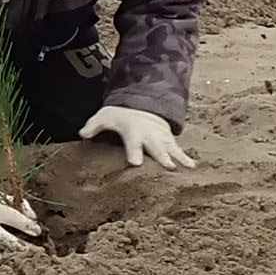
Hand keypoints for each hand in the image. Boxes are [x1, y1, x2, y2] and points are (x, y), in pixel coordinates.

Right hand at [0, 187, 42, 260]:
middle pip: (3, 240)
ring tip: (18, 261)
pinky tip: (6, 267)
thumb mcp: (0, 197)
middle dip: (19, 246)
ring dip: (8, 259)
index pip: (13, 218)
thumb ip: (20, 205)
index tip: (37, 231)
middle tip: (31, 251)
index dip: (27, 226)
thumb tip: (34, 220)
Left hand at [80, 105, 195, 168]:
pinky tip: (193, 169)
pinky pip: (179, 150)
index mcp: (133, 132)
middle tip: (168, 168)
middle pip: (156, 148)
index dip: (134, 152)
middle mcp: (149, 136)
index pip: (132, 144)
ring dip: (178, 159)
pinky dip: (186, 159)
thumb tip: (82, 133)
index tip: (135, 163)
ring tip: (186, 169)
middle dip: (162, 157)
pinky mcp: (169, 142)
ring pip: (171, 150)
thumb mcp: (105, 115)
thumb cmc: (121, 115)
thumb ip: (94, 125)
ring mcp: (161, 139)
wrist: (143, 106)